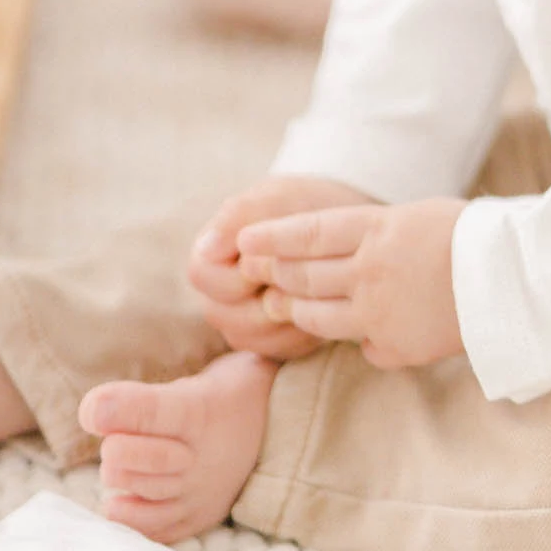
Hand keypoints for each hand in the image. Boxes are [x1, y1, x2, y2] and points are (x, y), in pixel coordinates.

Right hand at [188, 174, 376, 358]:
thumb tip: (207, 247)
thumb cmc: (306, 207)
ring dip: (293, 319)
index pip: (208, 279)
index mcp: (208, 256)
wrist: (343, 228)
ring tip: (323, 292)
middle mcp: (216, 295)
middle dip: (275, 301)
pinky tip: (327, 310)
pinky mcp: (268, 343)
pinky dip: (306, 335)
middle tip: (311, 279)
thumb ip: (242, 214)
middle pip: (229, 318)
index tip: (282, 258)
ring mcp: (240, 323)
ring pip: (255, 340)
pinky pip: (281, 353)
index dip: (247, 274)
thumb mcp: (279, 197)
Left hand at [236, 197, 465, 369]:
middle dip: (275, 272)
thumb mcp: (418, 218)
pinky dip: (358, 339)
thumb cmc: (475, 237)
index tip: (245, 239)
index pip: (308, 233)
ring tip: (281, 305)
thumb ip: (376, 235)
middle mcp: (370, 271)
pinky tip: (361, 334)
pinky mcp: (396, 347)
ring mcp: (379, 313)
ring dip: (295, 309)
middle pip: (304, 274)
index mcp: (379, 230)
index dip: (271, 237)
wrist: (516, 279)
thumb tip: (340, 248)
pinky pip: (362, 346)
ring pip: (317, 315)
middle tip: (256, 271)